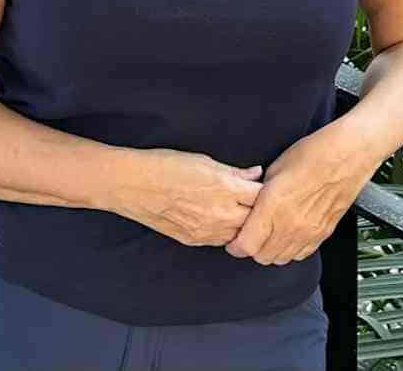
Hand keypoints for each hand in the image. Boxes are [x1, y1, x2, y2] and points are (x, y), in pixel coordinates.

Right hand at [112, 148, 264, 246]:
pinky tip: (223, 221)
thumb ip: (233, 171)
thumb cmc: (166, 165)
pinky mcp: (195, 241)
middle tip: (261, 205)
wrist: (134, 185)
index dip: (267, 192)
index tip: (269, 188)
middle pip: (256, 219)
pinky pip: (221, 241)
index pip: (261, 196)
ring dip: (244, 226)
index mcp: (225, 187)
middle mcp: (220, 212)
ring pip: (240, 235)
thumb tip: (255, 174)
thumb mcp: (204, 161)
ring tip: (243, 214)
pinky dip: (227, 233)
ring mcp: (208, 230)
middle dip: (261, 212)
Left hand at [224, 118, 379, 264]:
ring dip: (270, 251)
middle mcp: (290, 224)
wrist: (346, 156)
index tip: (233, 241)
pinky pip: (301, 254)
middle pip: (262, 256)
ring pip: (281, 259)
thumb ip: (260, 193)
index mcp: (274, 206)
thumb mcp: (275, 168)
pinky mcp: (323, 233)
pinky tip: (288, 235)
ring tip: (268, 236)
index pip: (247, 244)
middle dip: (251, 248)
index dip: (235, 245)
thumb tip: (251, 204)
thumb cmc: (312, 154)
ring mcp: (308, 231)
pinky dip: (290, 250)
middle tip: (249, 236)